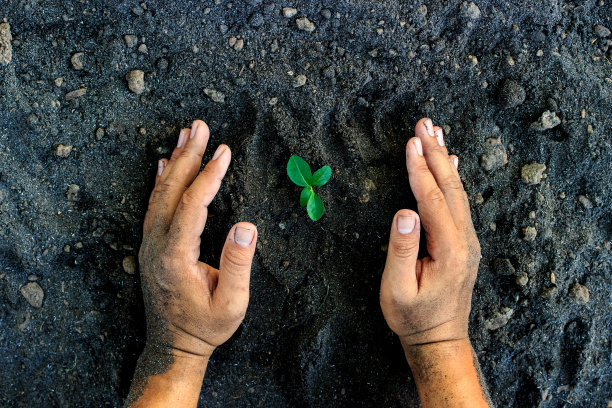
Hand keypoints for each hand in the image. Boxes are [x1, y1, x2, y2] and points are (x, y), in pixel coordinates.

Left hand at [138, 120, 256, 359]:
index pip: (193, 204)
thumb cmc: (205, 327)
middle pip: (170, 189)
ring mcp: (150, 243)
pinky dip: (160, 180)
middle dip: (188, 155)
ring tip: (186, 135)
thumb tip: (247, 226)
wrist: (173, 345)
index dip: (210, 175)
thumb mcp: (231, 305)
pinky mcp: (151, 245)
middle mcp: (157, 244)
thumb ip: (238, 265)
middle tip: (200, 126)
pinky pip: (153, 205)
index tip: (225, 151)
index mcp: (176, 256)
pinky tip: (163, 163)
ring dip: (173, 162)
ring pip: (159, 193)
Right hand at [380, 117, 480, 347]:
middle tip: (424, 123)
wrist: (439, 339)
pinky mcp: (464, 242)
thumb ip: (401, 250)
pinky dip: (452, 178)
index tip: (410, 142)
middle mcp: (465, 240)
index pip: (432, 200)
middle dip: (435, 153)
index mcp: (449, 249)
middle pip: (449, 188)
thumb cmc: (413, 317)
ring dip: (444, 160)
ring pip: (457, 191)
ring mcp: (468, 240)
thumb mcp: (397, 289)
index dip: (419, 170)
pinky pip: (459, 202)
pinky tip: (451, 163)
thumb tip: (403, 211)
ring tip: (434, 132)